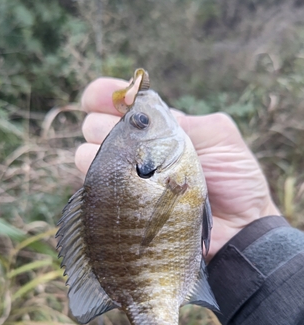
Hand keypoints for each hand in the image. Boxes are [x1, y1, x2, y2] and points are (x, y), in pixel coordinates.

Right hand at [76, 77, 279, 258]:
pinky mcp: (123, 206)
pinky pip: (94, 188)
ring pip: (87, 154)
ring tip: (124, 163)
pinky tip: (114, 180)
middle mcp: (138, 152)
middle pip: (95, 126)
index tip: (97, 96)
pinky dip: (96, 178)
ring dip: (96, 151)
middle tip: (121, 134)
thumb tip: (149, 114)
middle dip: (100, 123)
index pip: (121, 106)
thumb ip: (189, 122)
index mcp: (159, 130)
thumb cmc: (236, 181)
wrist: (238, 229)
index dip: (105, 96)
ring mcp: (127, 180)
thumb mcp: (222, 140)